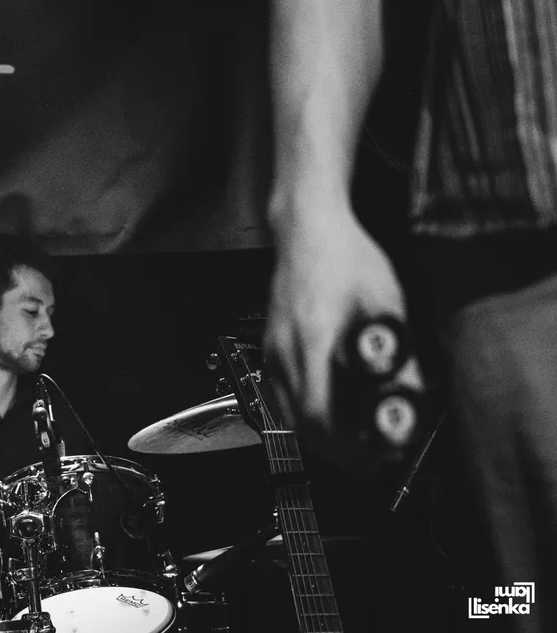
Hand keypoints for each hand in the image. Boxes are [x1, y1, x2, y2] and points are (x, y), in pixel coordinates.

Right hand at [264, 205, 405, 431]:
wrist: (307, 229)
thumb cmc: (343, 256)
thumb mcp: (386, 301)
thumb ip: (402, 349)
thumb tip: (420, 390)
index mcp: (312, 340)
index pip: (319, 416)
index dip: (350, 447)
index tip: (380, 452)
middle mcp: (284, 350)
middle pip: (300, 428)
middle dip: (339, 453)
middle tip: (374, 458)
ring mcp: (272, 350)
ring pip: (286, 418)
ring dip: (319, 438)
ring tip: (354, 443)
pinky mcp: (269, 347)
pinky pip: (278, 399)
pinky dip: (301, 418)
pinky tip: (327, 416)